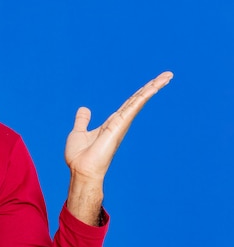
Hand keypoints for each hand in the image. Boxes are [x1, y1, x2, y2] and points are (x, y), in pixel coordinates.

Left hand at [65, 71, 172, 223]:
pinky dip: (143, 97)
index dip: (139, 93)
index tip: (152, 84)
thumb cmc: (79, 157)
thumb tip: (84, 109)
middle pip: (137, 100)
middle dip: (152, 87)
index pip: (128, 104)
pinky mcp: (119, 126)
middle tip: (167, 75)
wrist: (81, 171)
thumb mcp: (78, 133)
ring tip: (167, 76)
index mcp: (111, 123)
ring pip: (138, 101)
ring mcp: (121, 124)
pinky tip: (154, 87)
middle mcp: (120, 123)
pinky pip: (133, 107)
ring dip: (152, 88)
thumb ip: (82, 121)